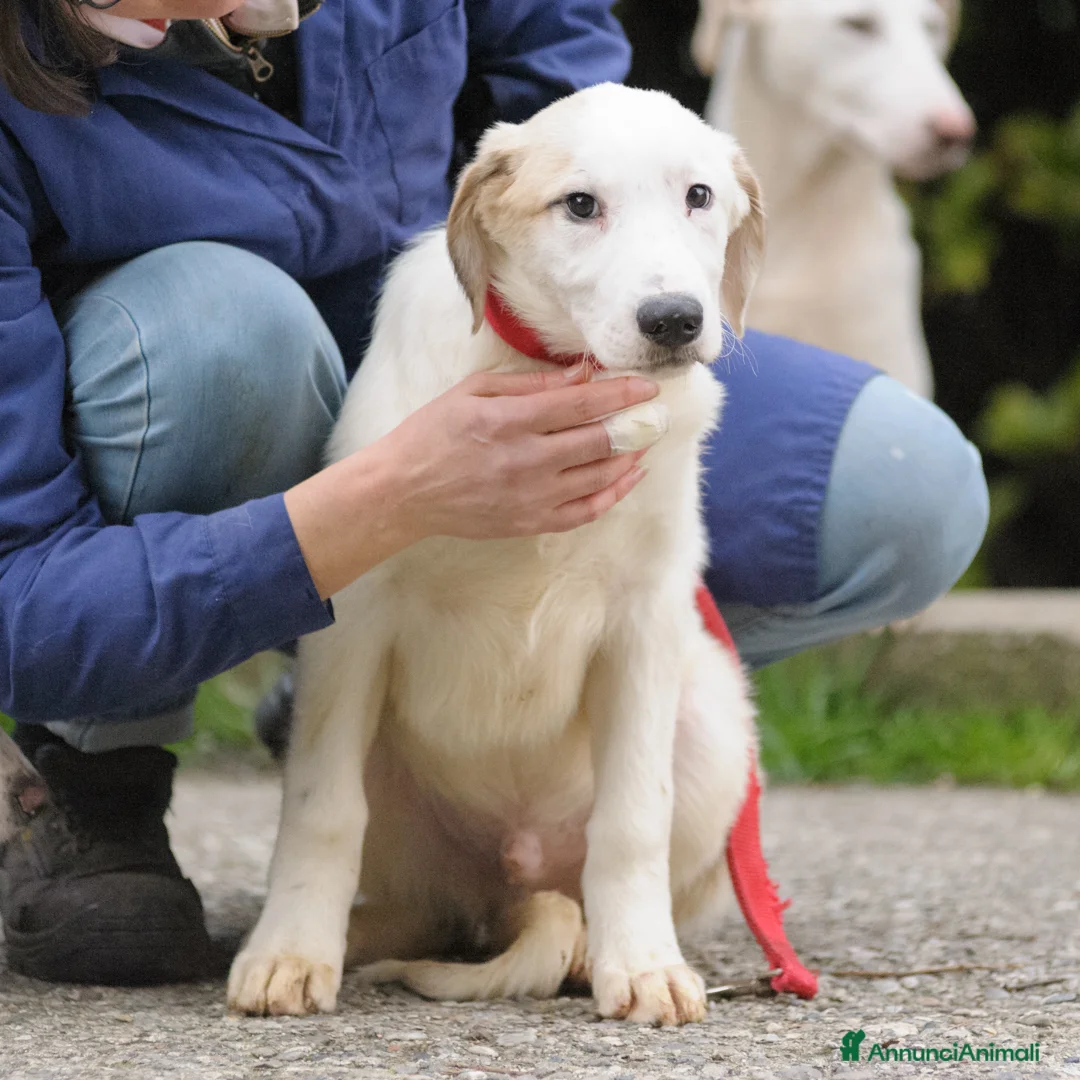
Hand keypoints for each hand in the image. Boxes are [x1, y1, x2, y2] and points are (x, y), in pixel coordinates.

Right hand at [385, 367, 660, 540]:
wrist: (403, 491)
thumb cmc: (433, 433)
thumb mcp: (473, 391)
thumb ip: (530, 383)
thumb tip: (579, 374)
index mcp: (511, 420)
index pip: (583, 404)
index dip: (622, 392)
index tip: (647, 385)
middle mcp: (527, 460)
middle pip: (599, 440)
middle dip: (636, 424)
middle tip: (658, 414)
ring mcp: (531, 496)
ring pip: (599, 477)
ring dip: (629, 457)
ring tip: (644, 441)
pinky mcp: (530, 522)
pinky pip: (584, 512)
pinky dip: (612, 495)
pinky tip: (627, 477)